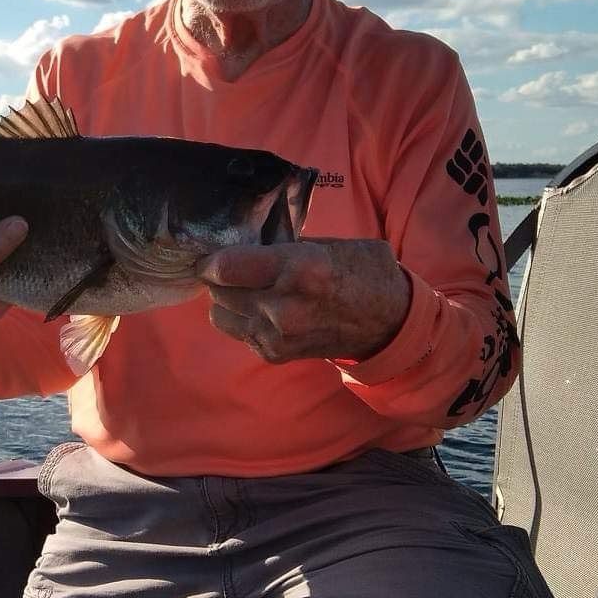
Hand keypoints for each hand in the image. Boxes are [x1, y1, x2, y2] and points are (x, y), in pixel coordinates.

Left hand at [198, 238, 411, 363]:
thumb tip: (242, 243)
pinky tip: (264, 308)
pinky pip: (239, 331)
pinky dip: (243, 318)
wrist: (387, 324)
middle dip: (218, 277)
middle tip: (231, 268)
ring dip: (227, 299)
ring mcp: (277, 335)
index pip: (227, 267)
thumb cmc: (361, 273)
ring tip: (247, 288)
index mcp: (300, 270)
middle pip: (219, 291)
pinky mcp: (274, 354)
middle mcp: (284, 307)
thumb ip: (283, 245)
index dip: (211, 260)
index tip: (210, 254)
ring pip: (220, 313)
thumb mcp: (329, 245)